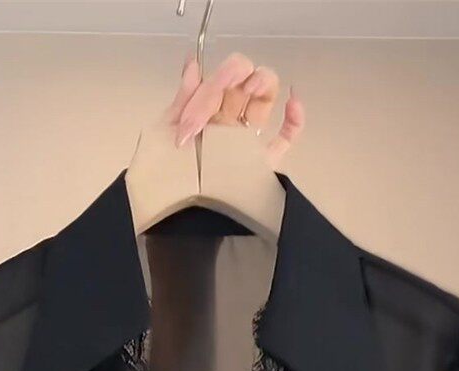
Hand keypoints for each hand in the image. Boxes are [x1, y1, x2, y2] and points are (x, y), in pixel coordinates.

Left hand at [168, 52, 304, 165]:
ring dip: (264, 81)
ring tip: (253, 89)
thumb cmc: (163, 178)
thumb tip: (194, 64)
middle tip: (226, 88)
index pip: (217, 81)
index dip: (210, 86)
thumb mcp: (163, 134)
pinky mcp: (264, 163)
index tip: (194, 117)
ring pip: (266, 96)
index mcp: (204, 112)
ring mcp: (248, 140)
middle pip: (244, 77)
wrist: (175, 218)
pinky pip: (287, 136)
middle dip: (236, 73)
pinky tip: (293, 104)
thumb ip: (181, 101)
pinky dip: (295, 118)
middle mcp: (227, 121)